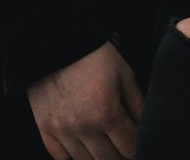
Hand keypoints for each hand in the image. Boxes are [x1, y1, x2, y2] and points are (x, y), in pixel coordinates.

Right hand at [27, 41, 142, 159]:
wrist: (57, 42)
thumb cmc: (94, 55)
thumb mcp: (124, 73)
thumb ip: (137, 104)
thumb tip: (145, 127)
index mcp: (106, 113)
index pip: (129, 148)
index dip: (138, 150)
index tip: (141, 147)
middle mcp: (82, 127)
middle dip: (121, 157)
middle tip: (124, 149)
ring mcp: (61, 131)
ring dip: (99, 159)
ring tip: (107, 150)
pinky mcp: (44, 129)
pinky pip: (61, 158)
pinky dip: (74, 157)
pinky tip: (84, 150)